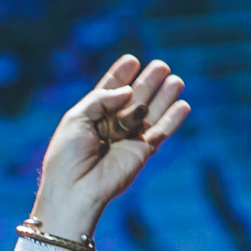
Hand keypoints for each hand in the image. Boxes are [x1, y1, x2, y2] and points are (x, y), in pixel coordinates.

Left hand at [31, 56, 189, 238]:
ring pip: (151, 113)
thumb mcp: (77, 118)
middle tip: (161, 66)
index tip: (132, 60)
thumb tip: (129, 91)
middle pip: (135, 98)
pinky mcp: (142, 152)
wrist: (75, 189)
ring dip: (164, 96)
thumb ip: (101, 99)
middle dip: (148, 81)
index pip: (110, 90)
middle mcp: (113, 126)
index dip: (121, 75)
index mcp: (93, 116)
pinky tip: (183, 105)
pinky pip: (160, 133)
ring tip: (175, 79)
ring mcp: (129, 138)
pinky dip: (173, 120)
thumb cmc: (68, 156)